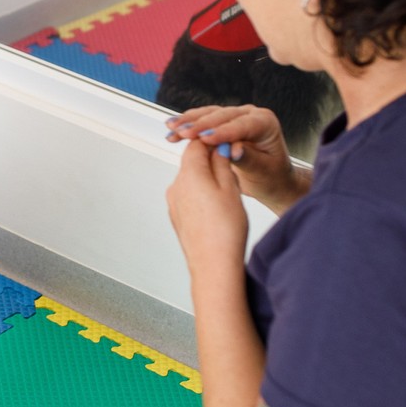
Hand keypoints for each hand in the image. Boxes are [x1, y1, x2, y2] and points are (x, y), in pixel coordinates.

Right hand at [165, 105, 308, 214]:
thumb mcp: (262, 171)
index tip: (205, 139)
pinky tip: (173, 128)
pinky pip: (203, 120)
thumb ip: (248, 159)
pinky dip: (188, 125)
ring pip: (209, 115)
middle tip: (182, 133)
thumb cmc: (271, 176)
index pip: (241, 125)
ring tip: (172, 130)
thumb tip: (234, 151)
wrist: (270, 179)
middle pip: (221, 116)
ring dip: (189, 122)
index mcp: (265, 123)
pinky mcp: (223, 123)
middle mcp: (250, 115)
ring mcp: (235, 117)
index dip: (222, 131)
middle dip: (200, 125)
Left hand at [166, 138, 249, 285]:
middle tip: (231, 172)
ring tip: (227, 196)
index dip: (213, 141)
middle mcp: (176, 186)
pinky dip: (201, 196)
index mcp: (189, 174)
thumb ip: (222, 162)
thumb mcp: (231, 188)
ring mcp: (174, 202)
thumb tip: (219, 147)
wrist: (213, 266)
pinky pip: (188, 197)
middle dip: (210, 161)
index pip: (196, 143)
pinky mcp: (176, 216)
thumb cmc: (224, 231)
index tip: (225, 144)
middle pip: (191, 161)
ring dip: (207, 180)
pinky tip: (217, 210)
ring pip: (191, 180)